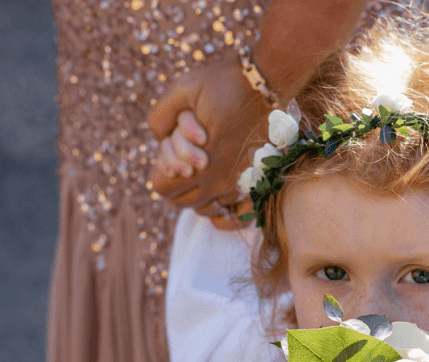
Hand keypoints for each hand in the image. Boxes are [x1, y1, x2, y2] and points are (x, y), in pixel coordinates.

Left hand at [148, 57, 269, 227]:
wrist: (271, 82)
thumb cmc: (226, 83)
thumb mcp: (183, 89)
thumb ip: (160, 115)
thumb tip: (157, 137)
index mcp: (200, 163)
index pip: (162, 188)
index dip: (160, 169)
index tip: (170, 152)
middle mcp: (220, 181)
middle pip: (182, 201)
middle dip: (176, 182)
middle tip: (185, 159)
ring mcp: (241, 184)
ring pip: (206, 208)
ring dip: (198, 192)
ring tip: (202, 168)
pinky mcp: (258, 181)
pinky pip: (233, 211)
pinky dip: (221, 204)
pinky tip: (218, 186)